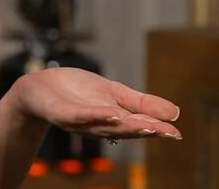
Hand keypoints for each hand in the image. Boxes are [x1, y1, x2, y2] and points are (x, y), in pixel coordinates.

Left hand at [10, 67, 181, 140]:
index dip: (157, 129)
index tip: (177, 133)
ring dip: (126, 126)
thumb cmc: (77, 91)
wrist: (41, 85)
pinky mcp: (62, 113)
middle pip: (125, 129)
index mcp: (113, 120)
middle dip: (147, 131)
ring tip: (148, 126)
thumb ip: (142, 104)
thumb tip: (175, 112)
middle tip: (168, 132)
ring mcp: (80, 121)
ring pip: (106, 125)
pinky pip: (80, 116)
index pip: (138, 124)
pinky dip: (96, 115)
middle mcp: (98, 125)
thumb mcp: (114, 93)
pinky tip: (112, 112)